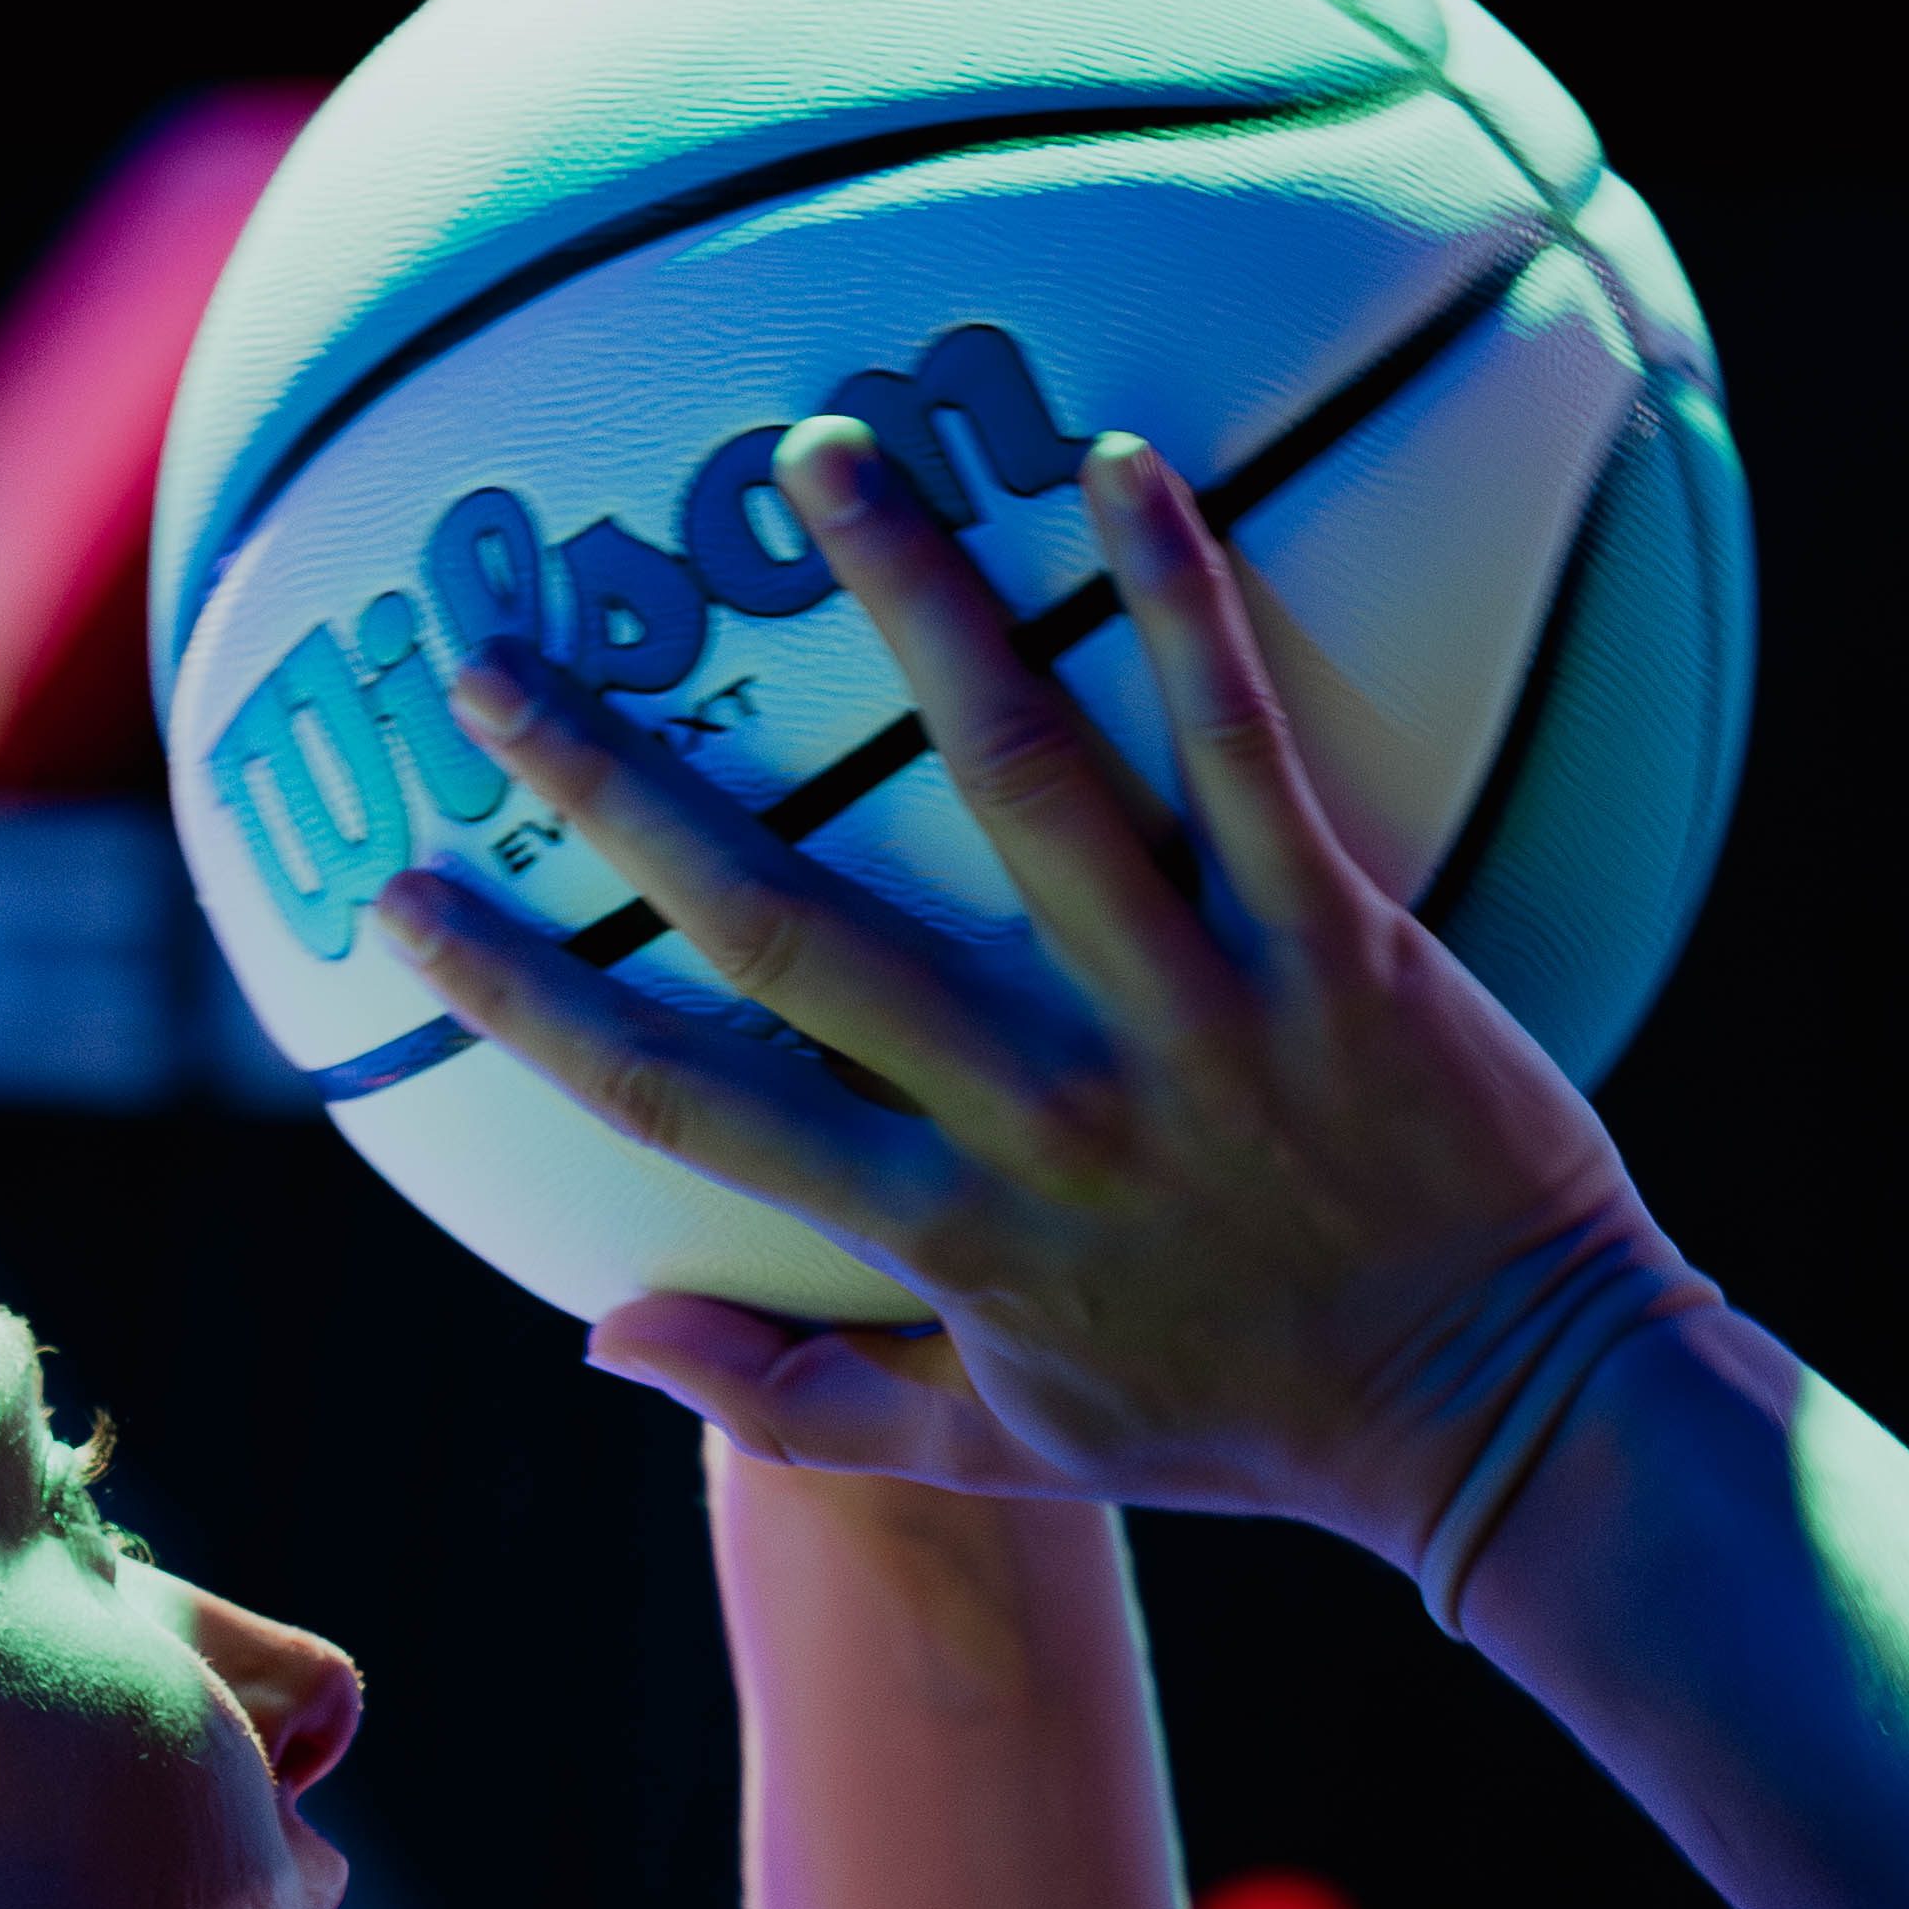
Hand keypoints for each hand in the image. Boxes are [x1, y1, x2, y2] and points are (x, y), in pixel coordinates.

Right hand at [373, 414, 1705, 1601]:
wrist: (1506, 1419)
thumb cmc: (1247, 1429)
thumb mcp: (1007, 1451)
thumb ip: (799, 1403)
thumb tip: (599, 1335)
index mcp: (945, 1234)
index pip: (685, 1103)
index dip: (528, 1003)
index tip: (403, 901)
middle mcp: (1043, 1114)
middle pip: (792, 922)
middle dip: (624, 788)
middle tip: (504, 660)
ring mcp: (1192, 1015)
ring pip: (1015, 776)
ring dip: (907, 600)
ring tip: (813, 457)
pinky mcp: (1338, 943)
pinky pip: (1242, 744)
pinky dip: (1178, 597)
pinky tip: (1114, 463)